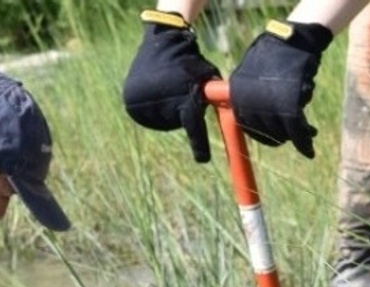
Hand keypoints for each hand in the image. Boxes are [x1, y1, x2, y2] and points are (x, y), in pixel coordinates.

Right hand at [122, 10, 222, 162]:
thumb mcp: (208, 78)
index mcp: (185, 98)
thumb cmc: (191, 62)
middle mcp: (164, 103)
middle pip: (176, 124)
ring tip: (166, 89)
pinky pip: (145, 116)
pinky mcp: (131, 102)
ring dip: (165, 111)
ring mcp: (145, 103)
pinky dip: (151, 109)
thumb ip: (216, 98)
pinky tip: (153, 92)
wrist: (163, 43)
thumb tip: (238, 116)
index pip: (194, 129)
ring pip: (160, 121)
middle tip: (179, 91)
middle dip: (179, 113)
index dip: (199, 146)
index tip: (203, 160)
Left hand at [228, 20, 332, 157]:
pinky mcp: (289, 104)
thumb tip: (253, 118)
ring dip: (295, 137)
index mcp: (237, 96)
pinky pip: (296, 130)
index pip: (247, 125)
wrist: (292, 41)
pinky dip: (303, 142)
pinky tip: (308, 150)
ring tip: (307, 133)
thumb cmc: (273, 55)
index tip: (273, 137)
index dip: (262, 134)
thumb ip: (250, 96)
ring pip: (281, 132)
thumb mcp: (251, 74)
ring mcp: (268, 104)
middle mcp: (249, 102)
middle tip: (292, 135)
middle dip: (280, 136)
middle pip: (265, 131)